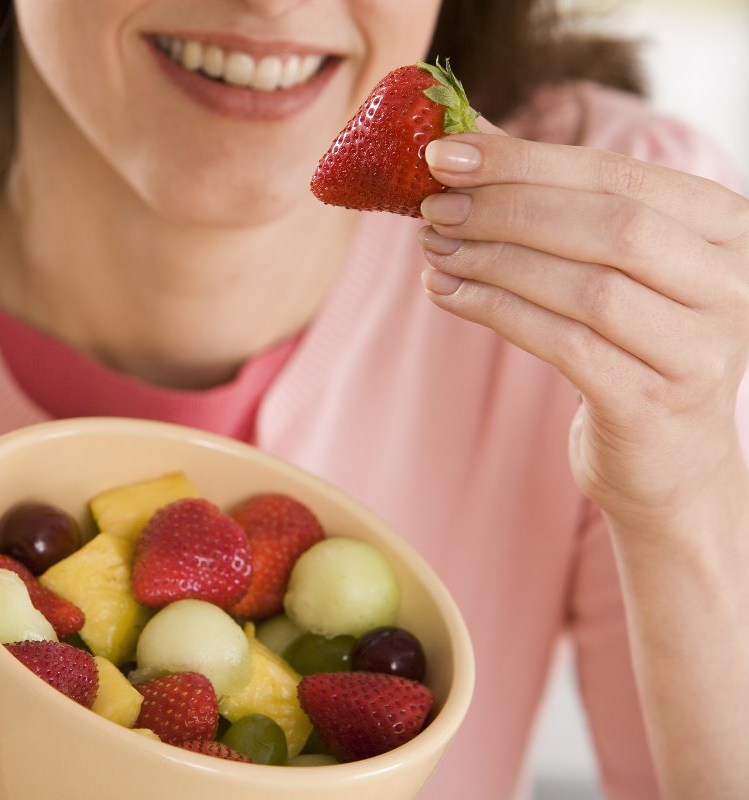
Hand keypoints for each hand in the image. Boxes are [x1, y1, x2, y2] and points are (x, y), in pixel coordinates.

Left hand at [417, 126, 748, 527]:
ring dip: (494, 263)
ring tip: (435, 251)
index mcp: (728, 228)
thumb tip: (460, 136)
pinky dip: (496, 313)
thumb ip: (550, 198)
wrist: (668, 461)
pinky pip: (563, 344)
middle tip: (434, 208)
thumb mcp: (607, 263)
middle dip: (507, 211)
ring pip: (584, 287)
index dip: (526, 161)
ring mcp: (700, 349)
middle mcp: (732, 284)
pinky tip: (449, 295)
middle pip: (608, 226)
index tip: (445, 154)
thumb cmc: (630, 343)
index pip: (618, 176)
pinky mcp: (654, 404)